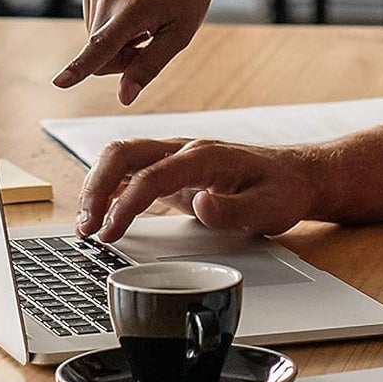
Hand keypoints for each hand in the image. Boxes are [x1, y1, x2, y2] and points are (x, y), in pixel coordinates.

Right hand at [53, 0, 224, 103]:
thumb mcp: (179, 35)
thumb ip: (148, 67)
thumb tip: (124, 97)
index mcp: (131, 11)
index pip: (99, 48)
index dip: (78, 69)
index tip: (58, 83)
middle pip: (99, 53)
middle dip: (121, 58)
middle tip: (149, 41)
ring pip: (94, 39)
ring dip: (116, 40)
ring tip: (143, 22)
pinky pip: (94, 20)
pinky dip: (111, 23)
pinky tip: (132, 8)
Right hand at [76, 138, 322, 242]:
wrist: (297, 174)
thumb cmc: (284, 190)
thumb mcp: (270, 207)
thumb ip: (234, 209)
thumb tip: (200, 205)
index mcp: (203, 156)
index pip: (150, 175)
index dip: (125, 204)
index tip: (111, 232)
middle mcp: (182, 149)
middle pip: (122, 153)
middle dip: (95, 187)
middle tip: (86, 225)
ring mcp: (174, 155)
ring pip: (120, 157)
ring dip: (96, 186)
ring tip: (86, 222)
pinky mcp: (171, 168)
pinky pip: (129, 169)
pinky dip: (109, 187)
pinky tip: (100, 209)